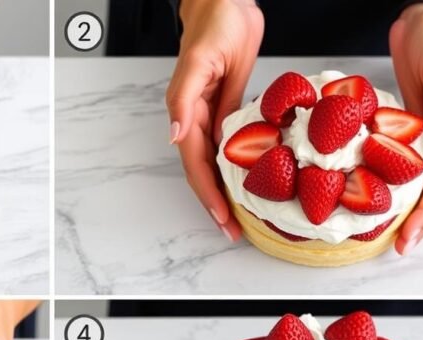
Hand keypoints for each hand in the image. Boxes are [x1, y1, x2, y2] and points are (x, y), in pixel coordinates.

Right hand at [166, 0, 262, 241]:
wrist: (225, 0)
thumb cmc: (217, 21)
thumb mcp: (201, 58)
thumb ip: (183, 98)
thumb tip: (173, 136)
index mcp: (187, 110)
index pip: (195, 164)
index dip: (208, 194)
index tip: (223, 220)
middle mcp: (194, 118)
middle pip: (202, 171)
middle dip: (215, 204)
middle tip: (232, 232)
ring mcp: (209, 114)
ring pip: (213, 163)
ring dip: (223, 191)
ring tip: (239, 217)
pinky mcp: (223, 107)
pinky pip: (227, 145)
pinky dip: (235, 167)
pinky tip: (249, 180)